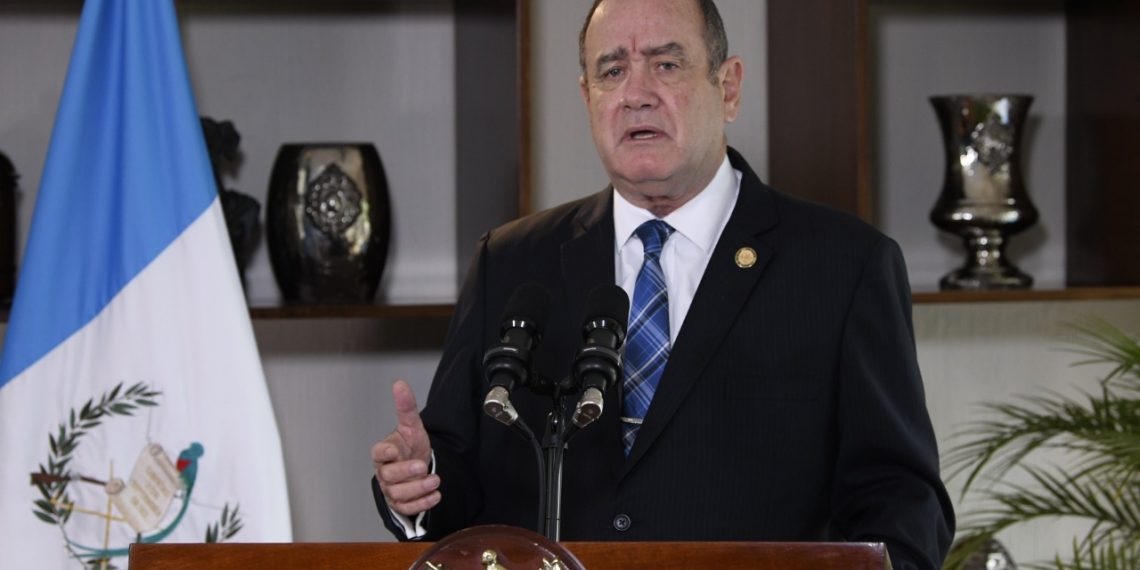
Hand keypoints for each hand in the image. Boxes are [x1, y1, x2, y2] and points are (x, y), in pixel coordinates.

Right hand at [372, 379, 439, 516]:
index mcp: (384, 453)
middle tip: (422, 466)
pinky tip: (435, 495)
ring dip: (418, 489)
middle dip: (406, 473)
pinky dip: (422, 504)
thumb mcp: (412, 426)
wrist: (418, 465)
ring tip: (435, 480)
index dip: (385, 453)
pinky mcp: (401, 503)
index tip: (396, 451)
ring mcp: (391, 489)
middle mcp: (385, 472)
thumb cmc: (410, 446)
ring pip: (398, 494)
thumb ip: (406, 407)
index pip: (377, 453)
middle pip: (388, 477)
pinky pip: (407, 508)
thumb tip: (399, 384)